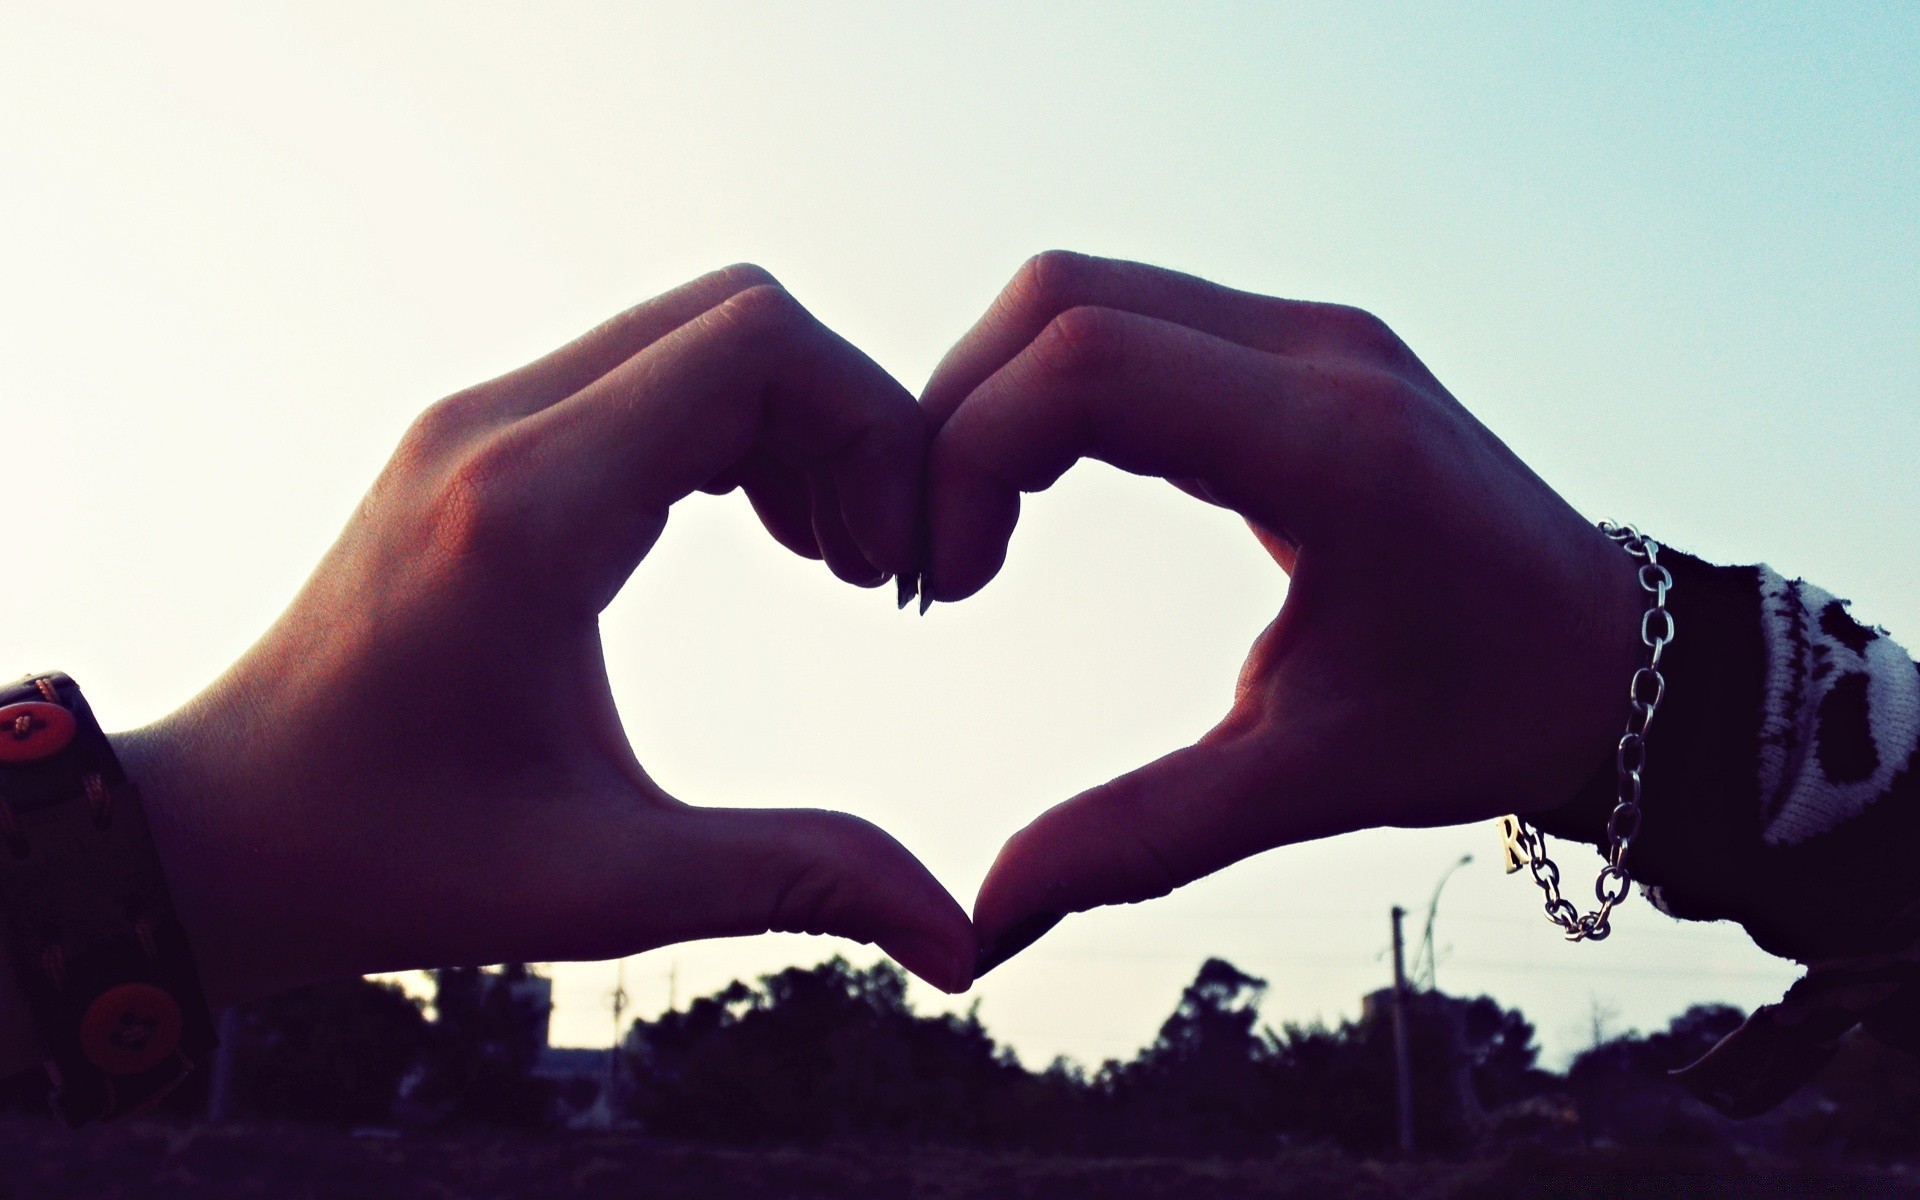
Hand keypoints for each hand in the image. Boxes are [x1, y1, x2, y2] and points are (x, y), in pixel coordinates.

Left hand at [121, 266, 976, 1003]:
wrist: (224, 832)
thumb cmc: (393, 862)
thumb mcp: (608, 884)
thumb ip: (799, 881)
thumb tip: (962, 943)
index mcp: (532, 512)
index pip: (753, 347)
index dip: (873, 428)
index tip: (896, 565)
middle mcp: (497, 428)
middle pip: (738, 318)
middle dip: (849, 426)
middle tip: (878, 567)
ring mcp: (477, 420)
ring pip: (696, 335)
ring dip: (793, 429)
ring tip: (833, 560)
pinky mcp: (475, 438)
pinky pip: (644, 374)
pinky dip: (732, 434)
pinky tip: (766, 538)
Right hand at [922, 251, 1644, 965]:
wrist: (1615, 658)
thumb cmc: (1480, 722)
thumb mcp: (1307, 784)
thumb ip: (1139, 841)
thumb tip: (982, 927)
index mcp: (1333, 446)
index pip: (1090, 366)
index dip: (971, 457)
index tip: (950, 586)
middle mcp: (1320, 350)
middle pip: (1060, 300)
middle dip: (955, 418)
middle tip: (930, 558)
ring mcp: (1312, 330)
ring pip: (1083, 292)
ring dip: (993, 397)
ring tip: (968, 530)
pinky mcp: (1300, 341)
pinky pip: (1130, 313)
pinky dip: (1048, 386)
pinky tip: (1033, 487)